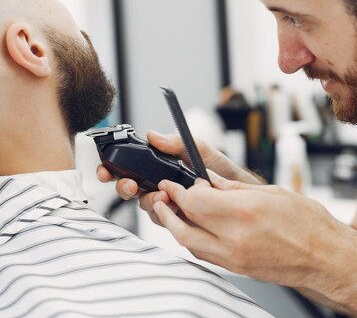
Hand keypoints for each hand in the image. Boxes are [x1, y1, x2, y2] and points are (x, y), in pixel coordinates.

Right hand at [96, 130, 261, 223]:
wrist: (248, 198)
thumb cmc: (225, 174)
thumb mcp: (202, 152)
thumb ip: (178, 143)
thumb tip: (153, 134)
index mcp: (163, 168)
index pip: (132, 167)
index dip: (115, 168)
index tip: (107, 168)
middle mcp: (162, 187)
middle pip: (132, 189)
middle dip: (124, 186)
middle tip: (131, 185)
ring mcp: (169, 205)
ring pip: (145, 206)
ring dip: (147, 200)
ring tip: (162, 195)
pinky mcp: (179, 222)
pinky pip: (163, 221)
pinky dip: (163, 214)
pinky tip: (172, 207)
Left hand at [151, 170, 350, 288]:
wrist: (328, 259)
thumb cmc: (309, 224)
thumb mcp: (272, 193)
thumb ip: (234, 186)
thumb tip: (210, 179)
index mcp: (244, 210)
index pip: (195, 199)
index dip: (180, 188)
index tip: (175, 182)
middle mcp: (235, 236)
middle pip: (187, 220)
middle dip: (170, 204)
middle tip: (164, 193)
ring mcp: (234, 256)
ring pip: (188, 241)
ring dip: (173, 225)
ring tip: (166, 211)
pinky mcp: (236, 268)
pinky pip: (203, 254)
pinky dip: (190, 240)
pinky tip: (189, 229)